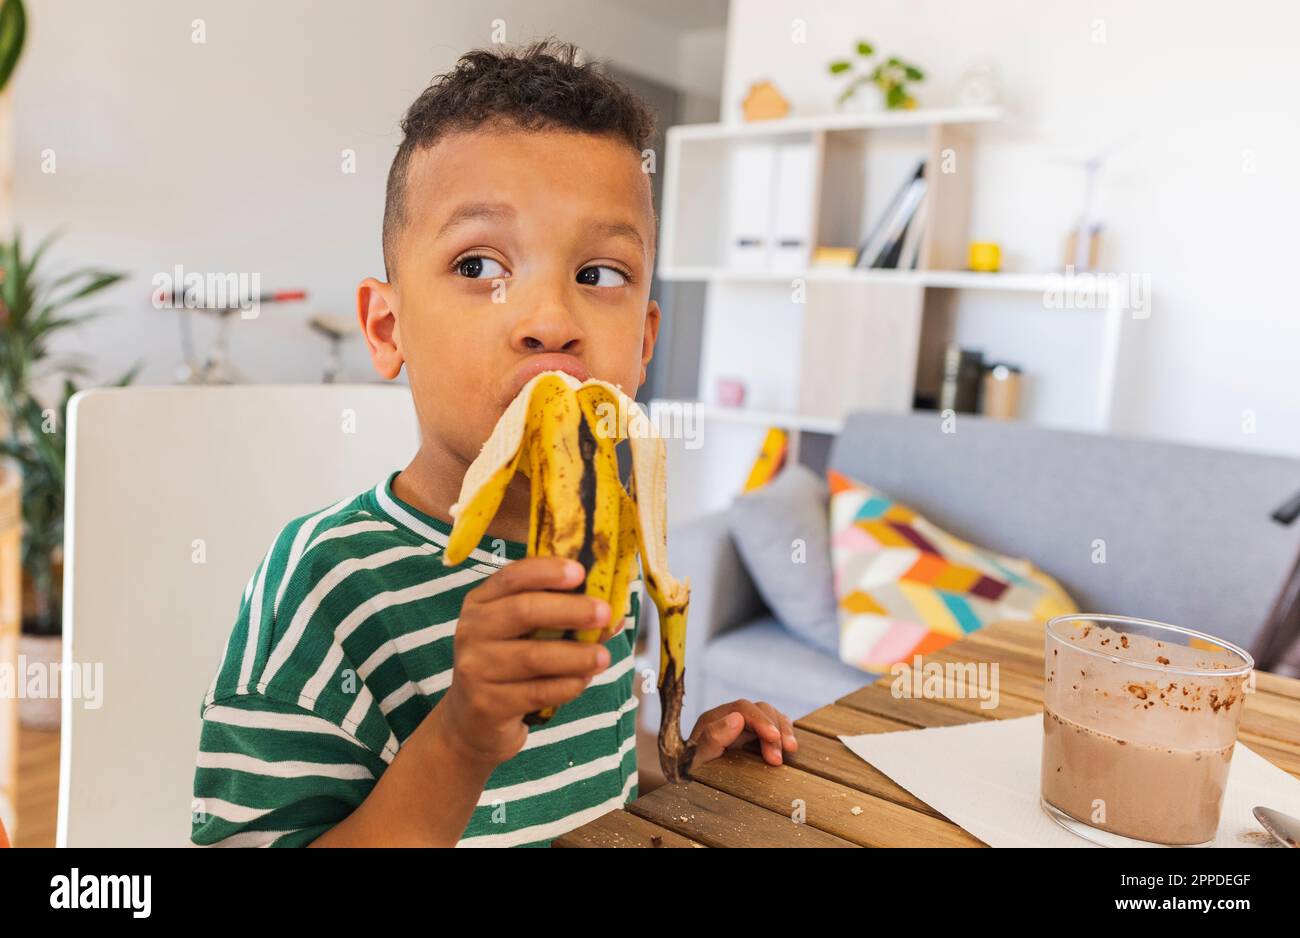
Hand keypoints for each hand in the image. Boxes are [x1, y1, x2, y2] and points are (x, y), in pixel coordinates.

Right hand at [433, 556, 612, 769]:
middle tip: (604, 613)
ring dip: (575, 655)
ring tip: (604, 657)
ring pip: (533, 657)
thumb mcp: (523, 634)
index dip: (547, 571)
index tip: (580, 571)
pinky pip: (537, 692)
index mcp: (481, 602)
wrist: (472, 721)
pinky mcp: (487, 704)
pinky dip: (566, 686)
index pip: (512, 577)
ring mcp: (475, 668)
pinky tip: (583, 681)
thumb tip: (612, 613)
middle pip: (523, 611)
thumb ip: (559, 617)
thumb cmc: (509, 665)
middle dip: (570, 610)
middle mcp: (472, 630)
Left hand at [688, 699, 797, 766]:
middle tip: (778, 759)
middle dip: (773, 731)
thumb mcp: (694, 759)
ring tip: (791, 750)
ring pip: (770, 716)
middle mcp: (729, 718)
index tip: (773, 737)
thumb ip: (712, 738)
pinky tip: (789, 746)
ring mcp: (742, 727)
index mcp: (713, 719)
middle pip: (759, 710)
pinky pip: (773, 727)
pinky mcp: (753, 737)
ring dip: (783, 731)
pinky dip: (784, 734)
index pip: (742, 709)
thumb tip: (737, 718)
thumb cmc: (688, 772)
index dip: (761, 720)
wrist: (686, 784)